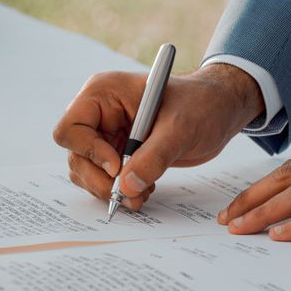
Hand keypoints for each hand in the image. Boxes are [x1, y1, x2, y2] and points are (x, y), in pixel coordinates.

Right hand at [53, 64, 263, 208]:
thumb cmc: (202, 104)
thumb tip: (127, 188)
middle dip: (101, 181)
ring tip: (144, 193)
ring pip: (88, 172)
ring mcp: (109, 135)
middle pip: (77, 157)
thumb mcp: (180, 128)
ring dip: (112, 190)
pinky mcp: (121, 153)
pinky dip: (122, 190)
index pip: (70, 130)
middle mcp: (100, 114)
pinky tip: (146, 188)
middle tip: (129, 195)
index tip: (119, 167)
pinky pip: (107, 178)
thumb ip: (153, 157)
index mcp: (104, 94)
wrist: (220, 110)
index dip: (90, 153)